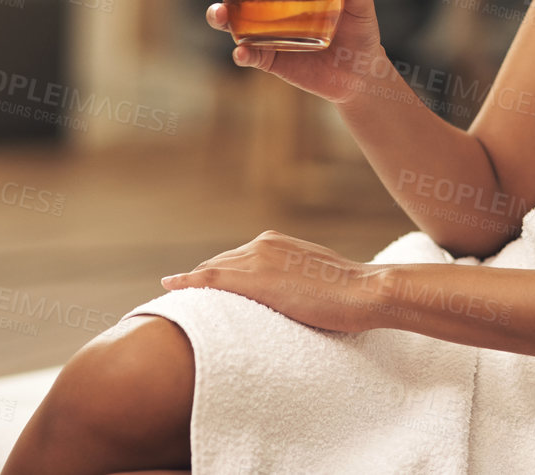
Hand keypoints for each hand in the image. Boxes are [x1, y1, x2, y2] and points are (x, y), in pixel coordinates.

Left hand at [160, 230, 387, 333]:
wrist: (363, 291)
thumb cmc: (349, 292)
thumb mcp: (315, 275)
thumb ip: (293, 277)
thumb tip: (288, 293)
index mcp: (278, 241)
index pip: (238, 257)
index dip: (218, 271)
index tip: (203, 283)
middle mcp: (263, 243)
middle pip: (221, 261)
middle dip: (201, 275)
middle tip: (180, 290)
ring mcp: (257, 258)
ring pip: (212, 268)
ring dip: (192, 280)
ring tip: (172, 291)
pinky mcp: (253, 278)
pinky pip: (210, 278)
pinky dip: (188, 281)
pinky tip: (171, 285)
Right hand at [204, 0, 393, 105]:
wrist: (360, 73)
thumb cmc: (359, 31)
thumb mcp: (362, 7)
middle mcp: (269, 3)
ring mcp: (265, 31)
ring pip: (231, 19)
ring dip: (219, 14)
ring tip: (222, 13)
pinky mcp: (270, 58)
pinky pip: (249, 55)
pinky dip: (242, 54)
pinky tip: (243, 52)